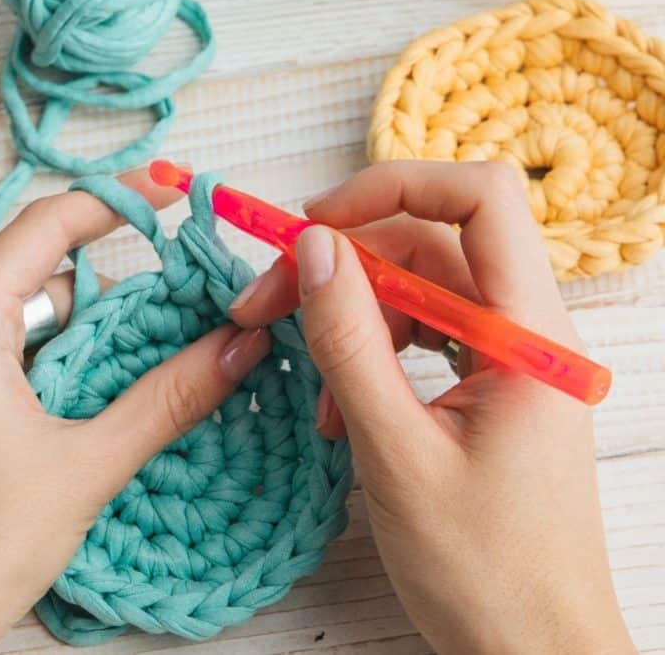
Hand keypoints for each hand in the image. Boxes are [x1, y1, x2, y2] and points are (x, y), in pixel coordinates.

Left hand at [0, 169, 270, 653]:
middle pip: (44, 270)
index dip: (116, 200)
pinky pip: (10, 350)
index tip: (173, 194)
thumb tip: (240, 345)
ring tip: (155, 363)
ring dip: (92, 332)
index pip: (48, 224)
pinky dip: (62, 360)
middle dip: (116, 283)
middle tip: (186, 303)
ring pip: (31, 314)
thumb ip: (168, 398)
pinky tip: (104, 396)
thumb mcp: (87, 465)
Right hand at [229, 161, 634, 653]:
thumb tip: (312, 248)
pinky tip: (337, 404)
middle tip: (263, 304)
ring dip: (350, 318)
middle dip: (342, 265)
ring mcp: (510, 361)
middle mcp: (528, 332)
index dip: (393, 186)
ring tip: (305, 378)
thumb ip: (350, 342)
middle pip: (429, 245)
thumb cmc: (484, 571)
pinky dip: (371, 355)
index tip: (314, 222)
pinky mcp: (489, 389)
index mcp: (530, 334)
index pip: (480, 199)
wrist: (533, 651)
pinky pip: (422, 338)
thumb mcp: (395, 452)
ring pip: (418, 291)